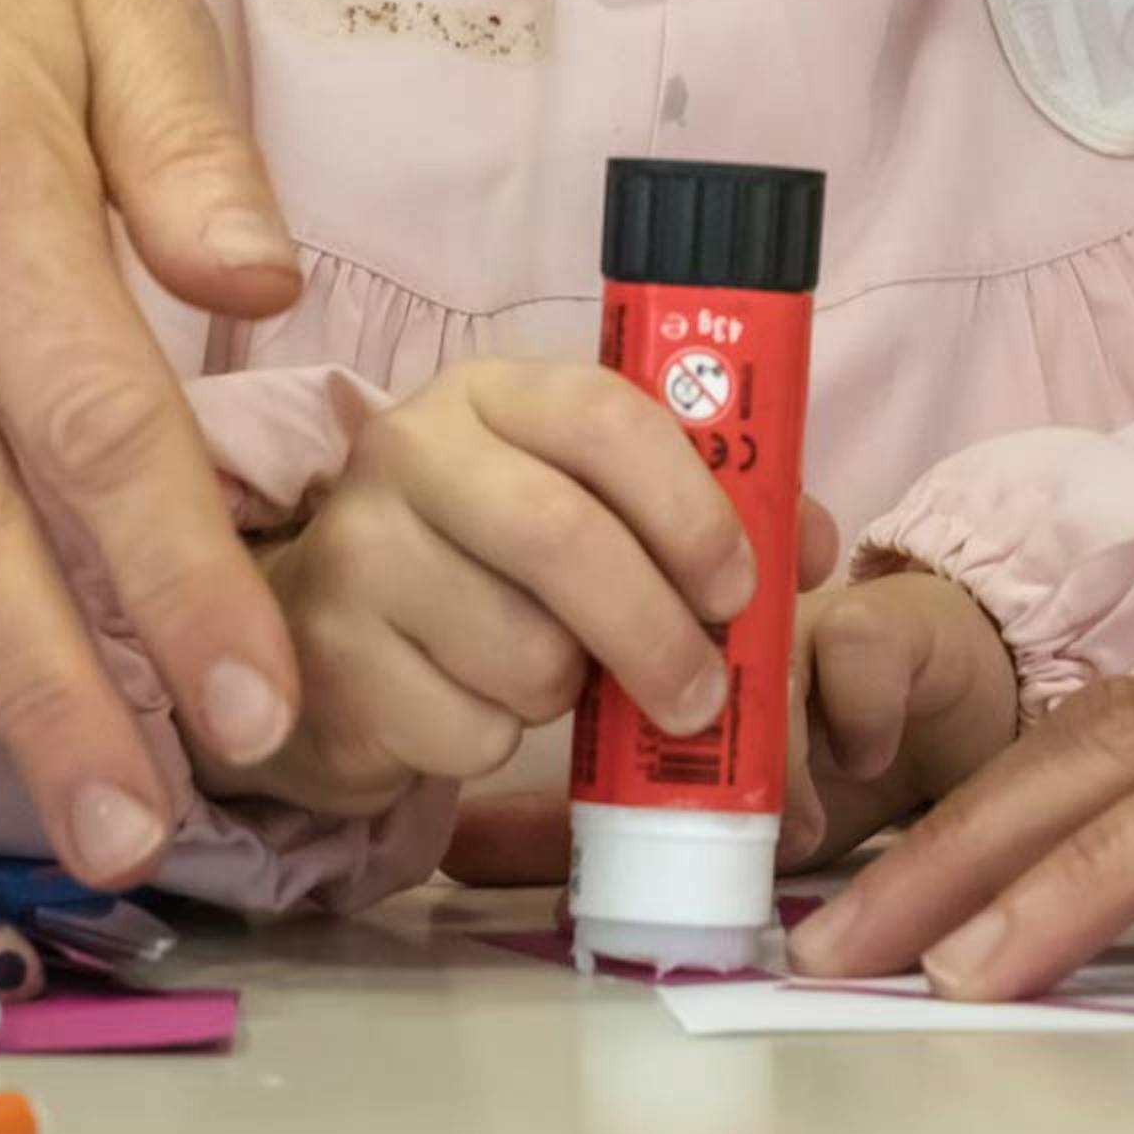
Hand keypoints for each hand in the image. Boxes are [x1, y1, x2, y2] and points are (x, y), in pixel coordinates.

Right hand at [204, 361, 762, 818]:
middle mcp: (408, 449)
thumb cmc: (489, 562)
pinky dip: (500, 741)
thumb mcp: (588, 506)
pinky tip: (475, 706)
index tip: (740, 589)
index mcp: (493, 392)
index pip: (606, 417)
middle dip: (658, 633)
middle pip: (563, 539)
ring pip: (522, 652)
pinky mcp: (327, 658)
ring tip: (555, 676)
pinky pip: (467, 730)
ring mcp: (354, 550)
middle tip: (705, 695)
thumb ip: (704, 511)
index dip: (691, 508)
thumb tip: (808, 549)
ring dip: (571, 693)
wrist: (325, 633)